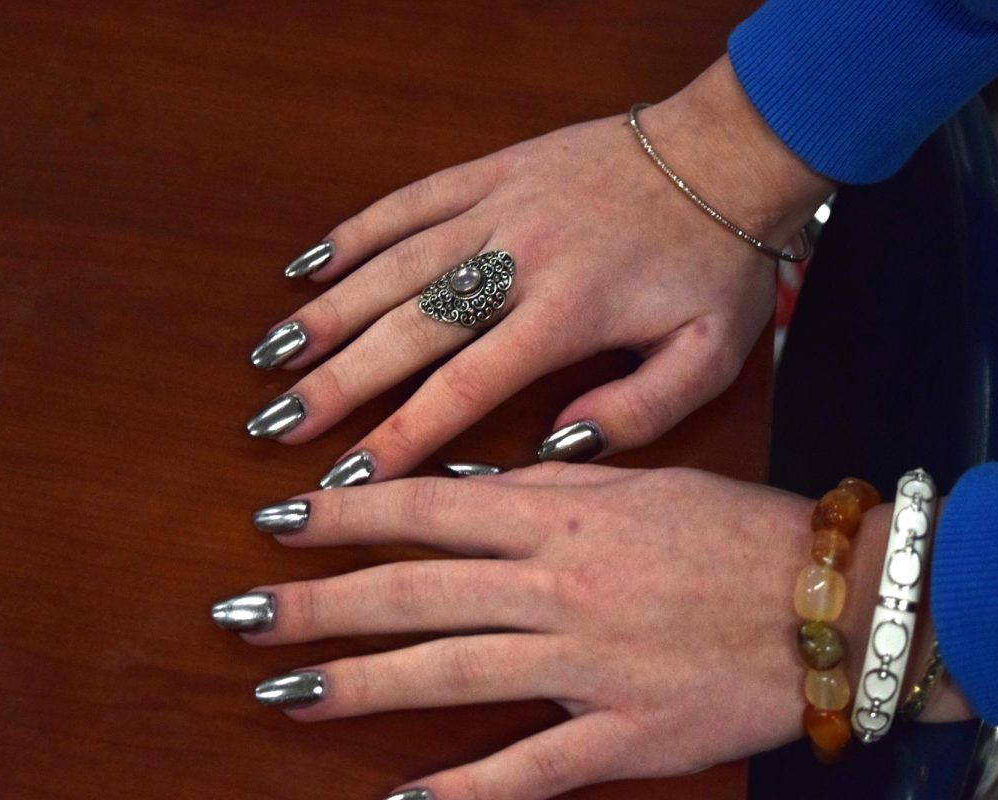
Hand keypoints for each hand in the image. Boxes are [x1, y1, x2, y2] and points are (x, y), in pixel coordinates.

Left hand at [217, 465, 824, 798]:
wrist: (837, 603)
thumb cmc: (740, 529)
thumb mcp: (642, 480)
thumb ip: (548, 485)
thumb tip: (464, 482)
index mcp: (562, 516)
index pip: (425, 509)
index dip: (343, 515)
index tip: (276, 519)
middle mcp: (557, 587)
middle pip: (413, 594)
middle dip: (318, 603)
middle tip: (240, 612)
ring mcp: (586, 666)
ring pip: (448, 674)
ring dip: (358, 685)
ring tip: (284, 693)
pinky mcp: (624, 736)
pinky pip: (530, 768)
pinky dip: (464, 791)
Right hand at [247, 57, 833, 481]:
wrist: (728, 151)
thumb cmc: (718, 262)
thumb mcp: (711, 353)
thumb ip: (640, 410)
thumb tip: (556, 445)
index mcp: (570, 312)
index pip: (466, 386)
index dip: (401, 434)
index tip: (348, 477)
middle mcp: (519, 258)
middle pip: (409, 328)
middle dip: (336, 382)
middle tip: (274, 423)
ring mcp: (498, 206)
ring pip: (394, 265)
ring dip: (327, 312)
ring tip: (269, 356)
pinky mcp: (492, 170)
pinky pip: (409, 200)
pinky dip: (355, 231)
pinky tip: (307, 266)